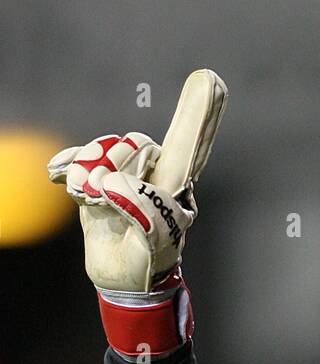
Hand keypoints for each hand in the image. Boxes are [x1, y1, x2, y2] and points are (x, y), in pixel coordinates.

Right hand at [48, 130, 194, 291]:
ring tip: (91, 195)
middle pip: (137, 143)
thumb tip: (108, 180)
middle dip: (121, 162)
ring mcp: (121, 176)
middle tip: (108, 193)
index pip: (186, 145)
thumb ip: (141, 204)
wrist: (124, 280)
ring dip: (93, 166)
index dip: (198, 116)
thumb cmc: (149, 258)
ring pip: (107, 147)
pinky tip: (64, 176)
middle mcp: (150, 174)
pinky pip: (81, 158)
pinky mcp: (94, 182)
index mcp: (175, 184)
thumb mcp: (156, 236)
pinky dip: (72, 164)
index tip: (210, 83)